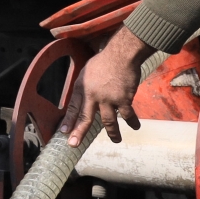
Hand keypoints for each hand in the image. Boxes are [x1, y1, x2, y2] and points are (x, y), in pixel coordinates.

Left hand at [61, 25, 150, 145]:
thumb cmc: (105, 61)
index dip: (68, 121)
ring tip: (116, 140)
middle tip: (74, 144)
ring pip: (108, 121)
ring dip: (112, 133)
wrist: (122, 54)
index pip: (72, 107)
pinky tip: (135, 127)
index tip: (64, 133)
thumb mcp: (87, 72)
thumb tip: (84, 100)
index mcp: (82, 88)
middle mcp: (93, 95)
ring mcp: (109, 98)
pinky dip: (132, 122)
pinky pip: (128, 115)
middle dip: (79, 132)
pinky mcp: (124, 99)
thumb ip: (85, 87)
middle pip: (85, 118)